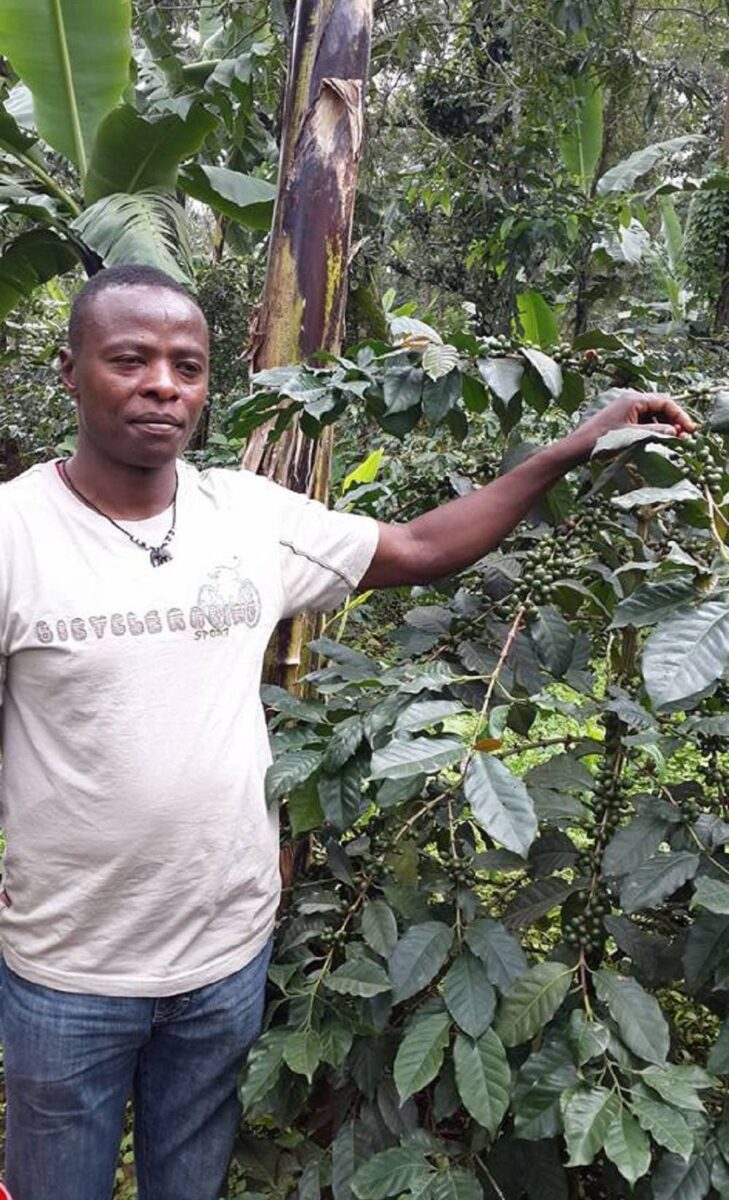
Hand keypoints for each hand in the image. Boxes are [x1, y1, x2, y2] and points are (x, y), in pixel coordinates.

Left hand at [565, 390, 696, 461]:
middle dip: (674, 421)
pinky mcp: (621, 417)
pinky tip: (657, 440)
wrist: (577, 447)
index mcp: (634, 399)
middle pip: (661, 406)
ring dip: (664, 426)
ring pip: (653, 414)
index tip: (690, 430)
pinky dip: (653, 428)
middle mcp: (631, 399)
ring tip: (673, 441)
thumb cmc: (602, 440)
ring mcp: (625, 408)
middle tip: (685, 437)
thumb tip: (676, 431)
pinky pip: (643, 420)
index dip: (680, 416)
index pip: (666, 402)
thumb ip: (656, 432)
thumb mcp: (633, 436)